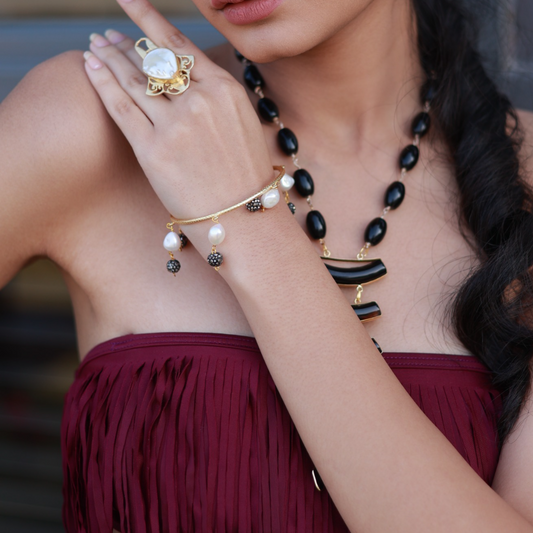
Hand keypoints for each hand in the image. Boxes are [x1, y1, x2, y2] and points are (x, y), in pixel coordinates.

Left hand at [83, 0, 273, 219]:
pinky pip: (122, 107)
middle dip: (125, 42)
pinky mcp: (154, 151)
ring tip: (95, 47)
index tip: (131, 2)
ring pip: (133, 80)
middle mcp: (200, 101)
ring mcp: (175, 126)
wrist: (245, 219)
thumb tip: (189, 78)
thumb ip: (218, 97)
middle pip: (152, 60)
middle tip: (107, 34)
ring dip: (109, 58)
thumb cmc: (245, 176)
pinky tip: (90, 66)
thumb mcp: (243, 124)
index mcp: (225, 90)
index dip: (150, 19)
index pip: (180, 45)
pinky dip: (102, 83)